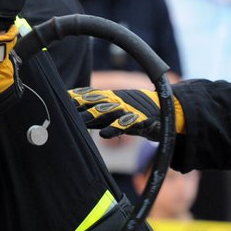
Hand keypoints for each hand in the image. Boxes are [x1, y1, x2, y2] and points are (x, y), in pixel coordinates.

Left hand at [68, 87, 184, 139]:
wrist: (170, 112)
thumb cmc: (140, 114)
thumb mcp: (117, 112)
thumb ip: (99, 115)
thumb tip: (78, 116)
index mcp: (113, 99)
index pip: (91, 96)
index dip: (77, 96)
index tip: (61, 96)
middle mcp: (119, 103)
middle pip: (96, 102)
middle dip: (81, 105)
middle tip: (66, 108)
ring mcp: (130, 111)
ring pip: (110, 111)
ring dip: (95, 115)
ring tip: (81, 120)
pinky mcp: (142, 121)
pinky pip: (128, 124)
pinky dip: (116, 128)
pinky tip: (104, 134)